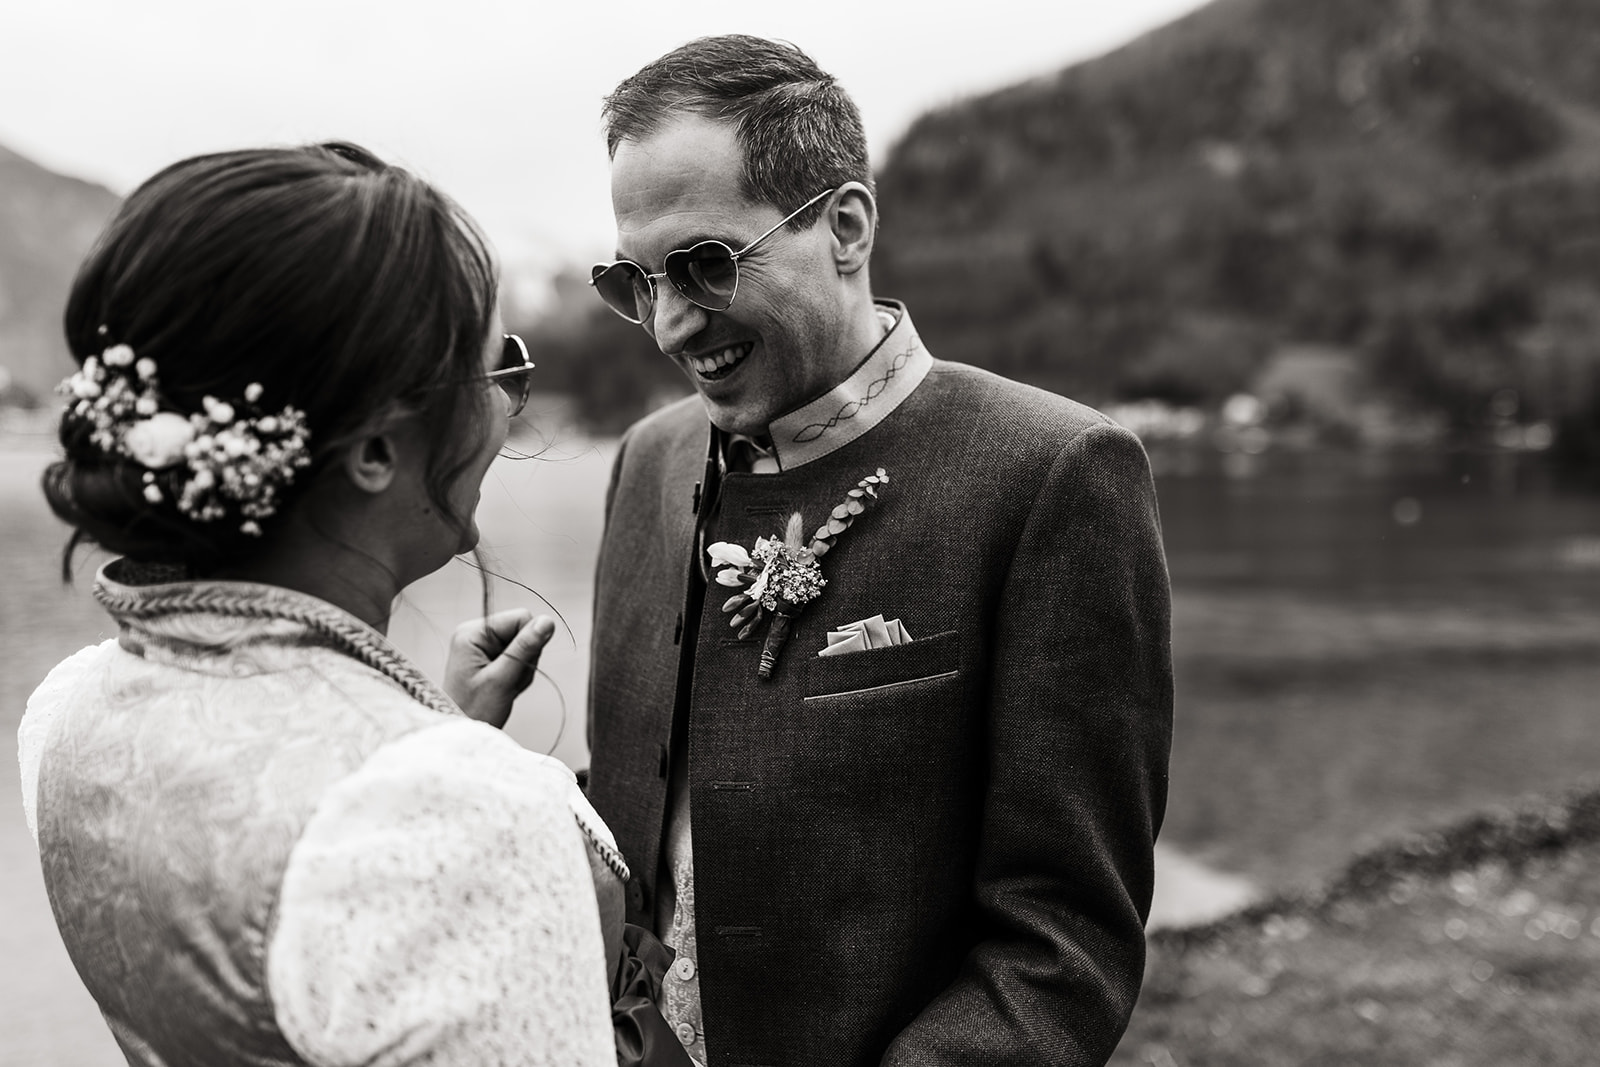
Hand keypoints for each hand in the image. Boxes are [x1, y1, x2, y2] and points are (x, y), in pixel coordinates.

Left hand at [444, 610, 556, 727]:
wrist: (462, 731)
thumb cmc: (474, 710)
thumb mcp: (501, 679)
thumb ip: (524, 648)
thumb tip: (547, 621)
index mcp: (473, 633)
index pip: (520, 617)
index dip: (528, 641)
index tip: (515, 667)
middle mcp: (477, 634)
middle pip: (524, 631)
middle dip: (525, 658)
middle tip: (509, 681)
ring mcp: (483, 645)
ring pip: (525, 646)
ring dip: (522, 669)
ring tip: (506, 687)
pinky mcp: (490, 656)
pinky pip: (520, 657)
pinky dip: (519, 674)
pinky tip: (506, 687)